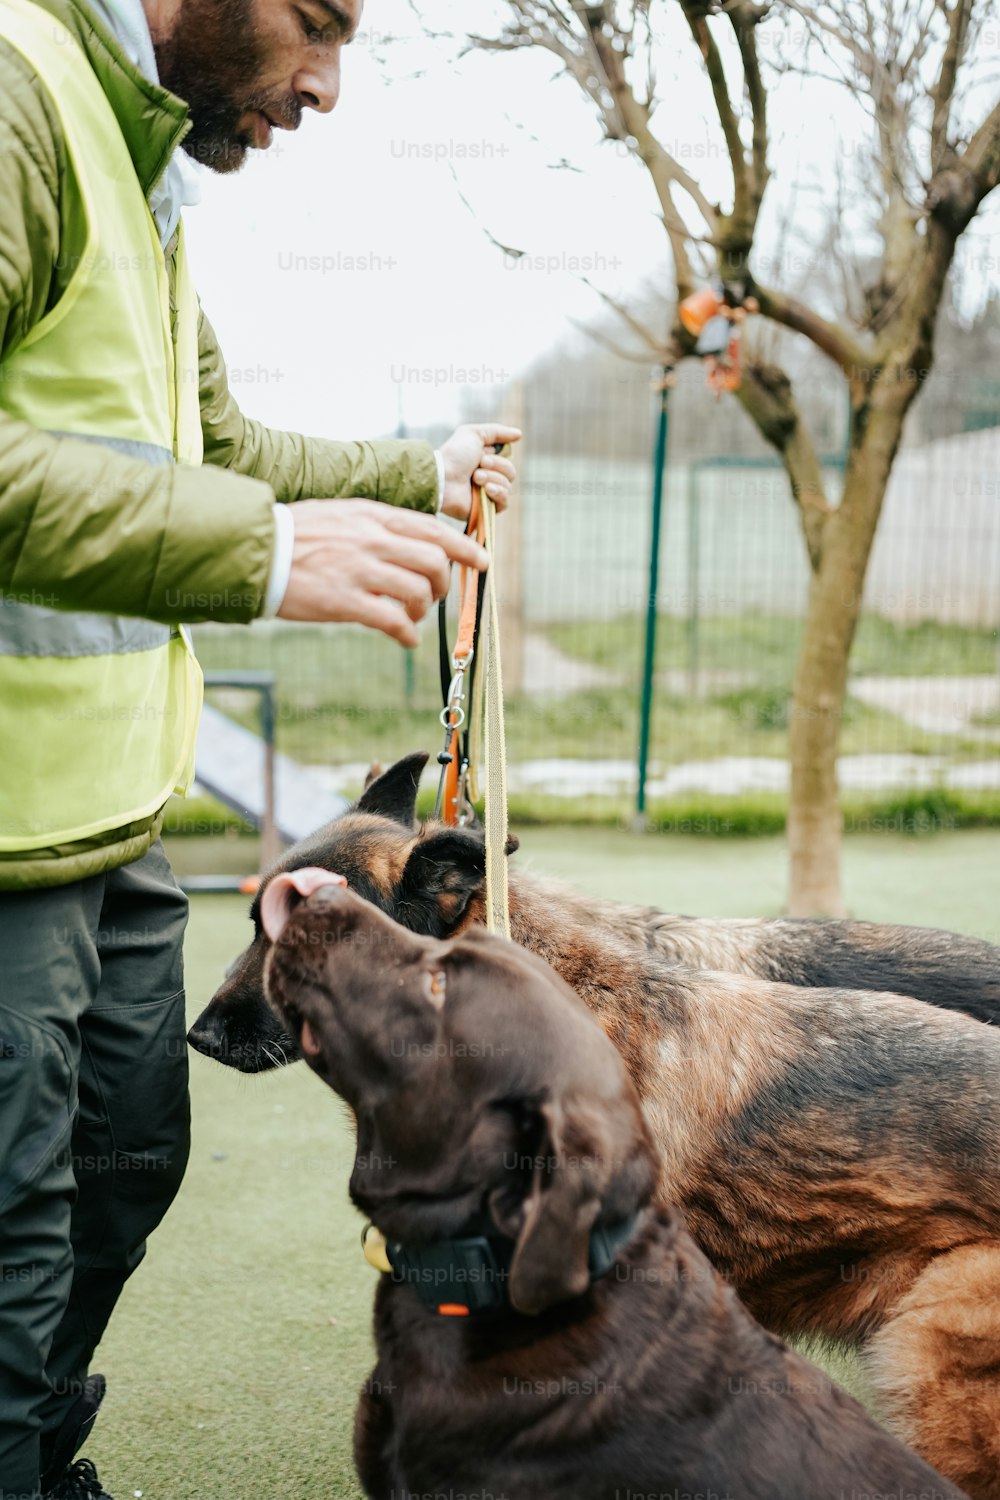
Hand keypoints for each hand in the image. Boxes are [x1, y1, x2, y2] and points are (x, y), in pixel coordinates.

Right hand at [277, 498, 488, 646]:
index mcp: (372, 515)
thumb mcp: (342, 514)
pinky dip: (408, 634)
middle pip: (433, 561)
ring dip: (424, 611)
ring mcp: (359, 570)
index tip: (481, 560)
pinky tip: (406, 639)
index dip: (463, 546)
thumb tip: (410, 542)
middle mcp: (371, 539)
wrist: (256, 551)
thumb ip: (377, 525)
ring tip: (413, 618)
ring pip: (418, 592)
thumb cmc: (297, 534)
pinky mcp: (345, 602)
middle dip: (444, 583)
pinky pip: (393, 621)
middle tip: (436, 597)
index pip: (432, 528)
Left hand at [436, 423, 521, 520]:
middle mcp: (488, 478)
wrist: (443, 478)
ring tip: (475, 478)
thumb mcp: (474, 434)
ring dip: (492, 478)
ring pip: (508, 486)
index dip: (499, 456)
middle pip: (511, 472)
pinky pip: (504, 502)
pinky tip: (486, 490)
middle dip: (496, 466)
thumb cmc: (454, 455)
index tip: (484, 452)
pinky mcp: (486, 509)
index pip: (507, 459)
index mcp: (485, 462)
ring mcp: (487, 494)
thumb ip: (497, 432)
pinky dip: (498, 493)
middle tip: (479, 465)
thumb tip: (519, 434)